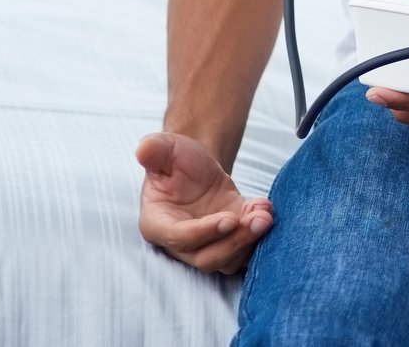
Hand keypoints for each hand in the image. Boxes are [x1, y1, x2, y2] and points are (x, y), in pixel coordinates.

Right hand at [136, 132, 272, 275]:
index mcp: (157, 223)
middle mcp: (179, 242)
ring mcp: (206, 244)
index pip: (178, 238)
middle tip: (259, 220)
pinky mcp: (229, 239)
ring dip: (250, 241)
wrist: (197, 167)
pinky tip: (265, 209)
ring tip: (265, 214)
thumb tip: (144, 149)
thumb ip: (154, 149)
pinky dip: (259, 237)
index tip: (230, 219)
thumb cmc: (176, 160)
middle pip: (207, 258)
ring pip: (227, 260)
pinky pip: (244, 250)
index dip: (204, 232)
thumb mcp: (165, 149)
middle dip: (235, 242)